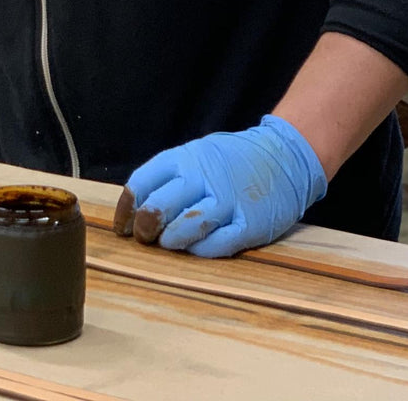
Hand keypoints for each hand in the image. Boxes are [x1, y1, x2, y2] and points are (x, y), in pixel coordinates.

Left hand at [115, 115, 326, 257]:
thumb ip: (170, 178)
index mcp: (184, 158)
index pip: (142, 182)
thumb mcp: (197, 155)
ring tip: (169, 243)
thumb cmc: (231, 160)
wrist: (285, 156)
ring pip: (186, 226)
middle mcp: (203, 177)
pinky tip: (196, 249)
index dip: (125, 209)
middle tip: (144, 238)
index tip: (122, 227)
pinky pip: (218, 244)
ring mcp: (228, 200)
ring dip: (171, 240)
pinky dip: (201, 251)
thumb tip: (136, 210)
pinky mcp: (250, 224)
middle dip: (145, 227)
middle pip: (159, 206)